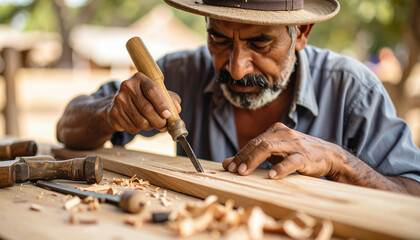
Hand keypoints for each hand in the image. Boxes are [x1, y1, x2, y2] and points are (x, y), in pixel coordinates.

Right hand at [106, 72, 180, 133]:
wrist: (120, 104)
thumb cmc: (144, 97)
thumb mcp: (158, 94)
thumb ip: (170, 99)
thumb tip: (177, 109)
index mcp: (140, 78)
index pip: (152, 91)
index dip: (162, 104)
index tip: (168, 115)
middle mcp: (127, 86)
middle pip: (147, 109)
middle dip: (159, 121)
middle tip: (164, 126)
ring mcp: (119, 100)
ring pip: (141, 121)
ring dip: (150, 126)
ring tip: (152, 124)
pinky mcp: (114, 113)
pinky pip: (132, 127)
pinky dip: (139, 129)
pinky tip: (138, 123)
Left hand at [222, 123, 345, 179]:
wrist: (329, 156)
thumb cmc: (299, 154)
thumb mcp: (276, 153)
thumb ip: (254, 156)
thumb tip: (227, 163)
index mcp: (276, 130)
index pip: (253, 142)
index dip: (239, 154)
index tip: (228, 167)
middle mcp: (284, 134)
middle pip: (258, 144)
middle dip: (243, 157)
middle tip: (233, 171)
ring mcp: (295, 144)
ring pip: (269, 148)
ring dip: (254, 160)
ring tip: (244, 172)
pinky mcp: (305, 156)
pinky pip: (291, 161)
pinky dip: (280, 168)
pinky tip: (271, 176)